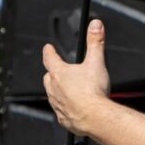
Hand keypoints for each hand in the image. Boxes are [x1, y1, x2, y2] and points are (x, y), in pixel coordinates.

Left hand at [42, 19, 110, 135]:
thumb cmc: (93, 93)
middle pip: (48, 77)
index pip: (49, 58)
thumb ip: (95, 42)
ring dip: (57, 90)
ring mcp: (57, 105)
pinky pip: (60, 111)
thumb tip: (95, 25)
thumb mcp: (96, 61)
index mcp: (60, 73)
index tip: (47, 47)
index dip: (49, 51)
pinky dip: (64, 107)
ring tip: (66, 89)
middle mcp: (54, 89)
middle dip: (51, 72)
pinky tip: (72, 107)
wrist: (95, 117)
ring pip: (52, 94)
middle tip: (57, 69)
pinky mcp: (63, 118)